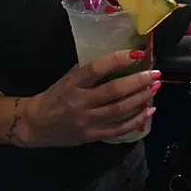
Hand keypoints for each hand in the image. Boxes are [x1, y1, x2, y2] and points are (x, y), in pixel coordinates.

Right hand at [17, 50, 157, 146]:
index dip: (118, 60)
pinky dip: (136, 121)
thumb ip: (86, 72)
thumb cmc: (53, 97)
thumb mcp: (65, 79)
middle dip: (138, 81)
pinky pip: (118, 130)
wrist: (35, 125)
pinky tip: (149, 111)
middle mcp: (80, 102)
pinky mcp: (91, 136)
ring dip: (141, 99)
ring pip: (119, 111)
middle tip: (155, 73)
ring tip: (155, 88)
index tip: (137, 54)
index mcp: (72, 84)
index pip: (97, 68)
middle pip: (114, 91)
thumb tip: (116, 61)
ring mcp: (86, 121)